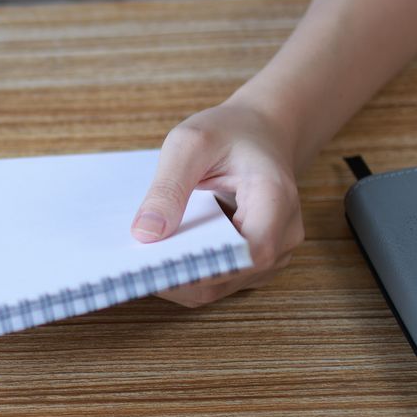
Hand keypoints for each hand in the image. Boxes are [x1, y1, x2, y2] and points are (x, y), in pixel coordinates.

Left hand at [129, 101, 305, 307]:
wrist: (260, 132)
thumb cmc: (229, 132)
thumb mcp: (190, 143)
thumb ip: (168, 187)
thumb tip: (145, 235)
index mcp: (275, 198)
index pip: (249, 253)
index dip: (202, 267)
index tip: (153, 265)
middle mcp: (284, 233)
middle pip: (229, 276)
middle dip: (179, 276)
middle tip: (131, 265)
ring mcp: (274, 252)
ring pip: (221, 285)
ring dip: (180, 278)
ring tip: (141, 261)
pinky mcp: (255, 261)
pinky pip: (219, 280)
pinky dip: (187, 274)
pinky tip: (160, 258)